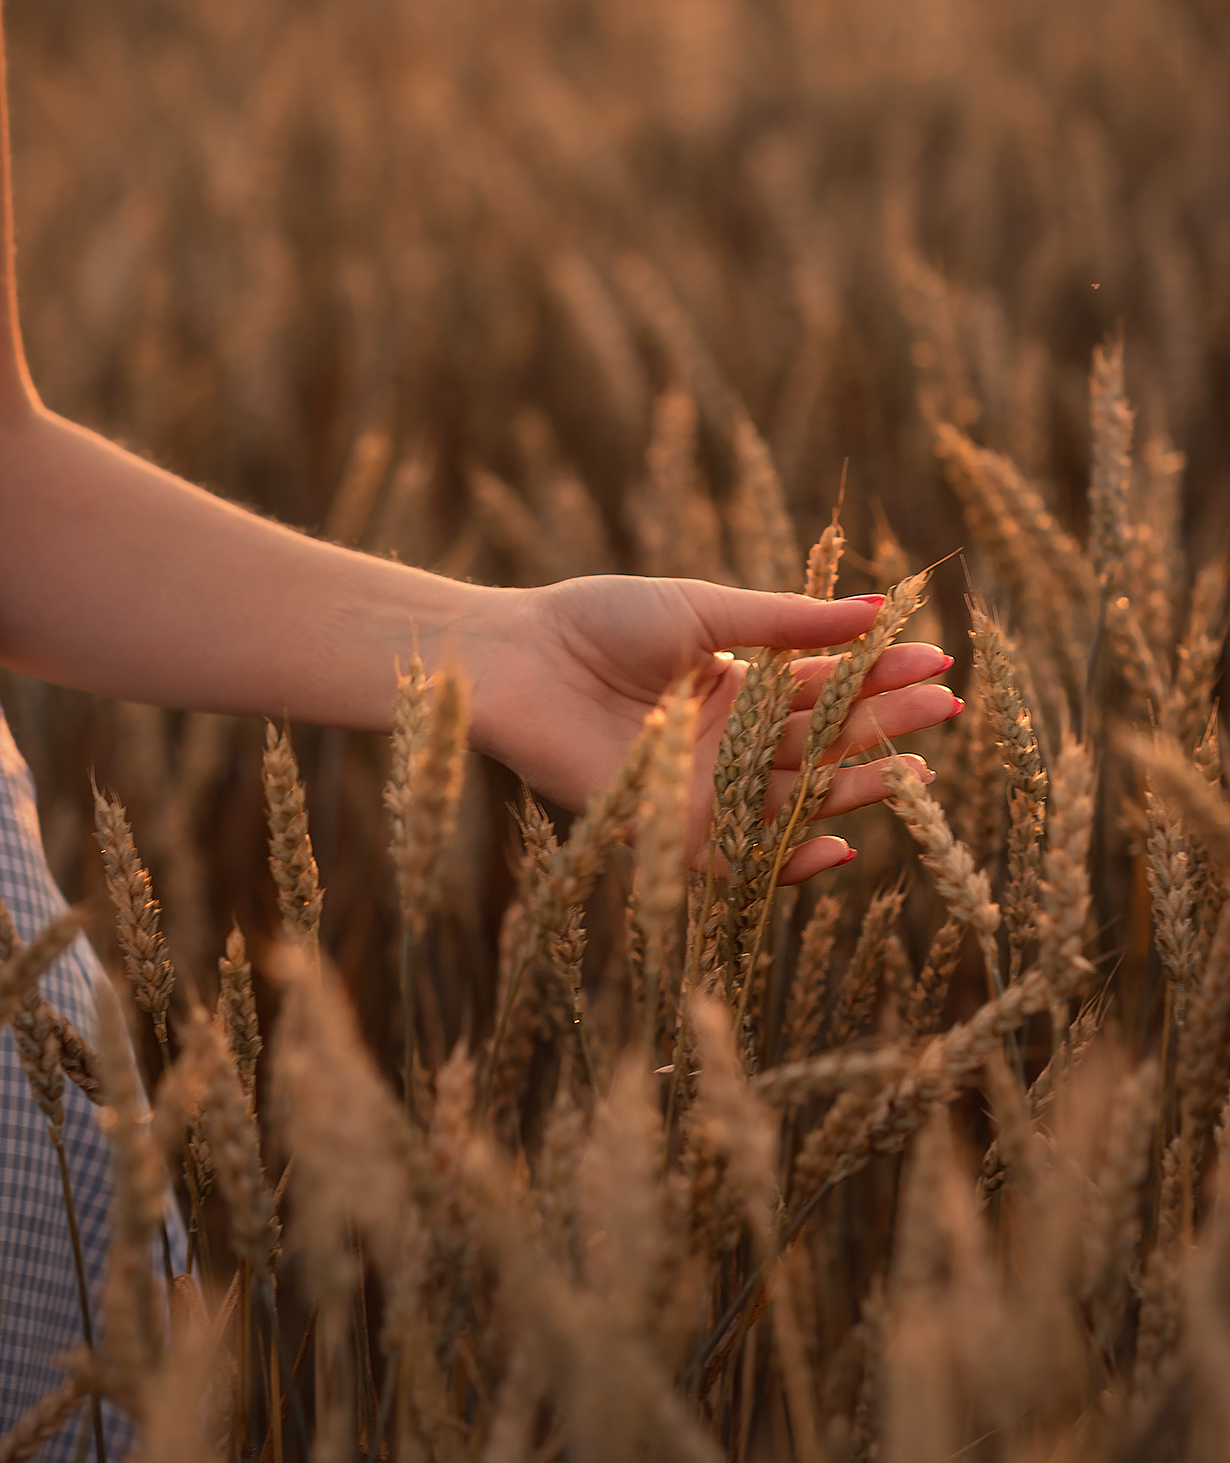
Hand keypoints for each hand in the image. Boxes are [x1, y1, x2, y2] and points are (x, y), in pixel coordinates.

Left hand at [469, 575, 960, 882]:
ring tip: (912, 772)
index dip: (880, 672)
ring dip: (853, 786)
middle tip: (944, 710)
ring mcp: (705, 787)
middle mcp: (727, 741)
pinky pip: (740, 857)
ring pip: (794, 795)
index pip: (825, 682)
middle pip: (821, 739)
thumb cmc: (598, 622)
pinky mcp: (673, 831)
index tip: (938, 659)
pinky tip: (840, 843)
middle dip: (882, 724)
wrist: (517, 661)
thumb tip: (875, 605)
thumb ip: (788, 622)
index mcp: (735, 684)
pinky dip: (787, 857)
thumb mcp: (704, 610)